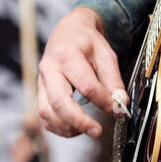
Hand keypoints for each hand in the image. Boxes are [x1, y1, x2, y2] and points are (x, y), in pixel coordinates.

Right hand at [38, 7, 127, 138]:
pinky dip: (57, 126)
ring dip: (66, 127)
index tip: (118, 109)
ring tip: (87, 129)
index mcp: (66, 54)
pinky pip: (44, 115)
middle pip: (59, 101)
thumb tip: (120, 103)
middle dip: (79, 121)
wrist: (68, 30)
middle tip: (97, 131)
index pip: (86, 85)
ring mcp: (41, 81)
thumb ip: (113, 79)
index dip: (103, 101)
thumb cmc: (86, 41)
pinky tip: (74, 127)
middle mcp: (49, 68)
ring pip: (47, 112)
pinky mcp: (40, 91)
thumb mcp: (105, 54)